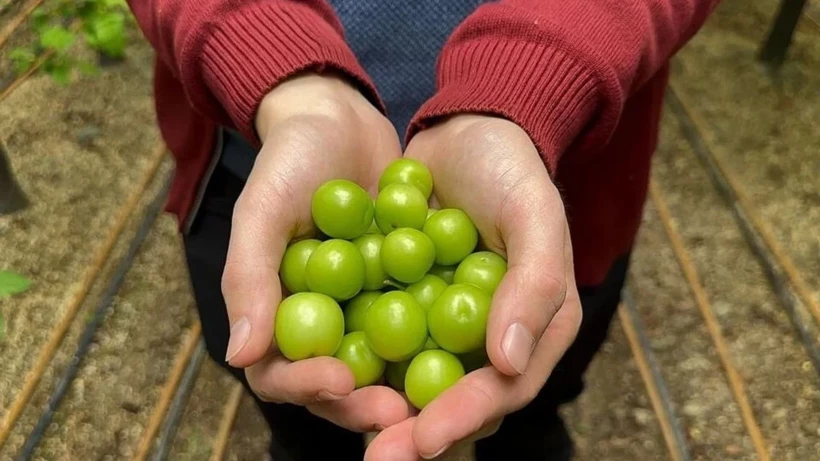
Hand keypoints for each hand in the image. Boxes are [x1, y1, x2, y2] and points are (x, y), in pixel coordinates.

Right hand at [221, 73, 409, 431]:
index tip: (338, 381)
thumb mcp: (263, 209)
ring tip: (440, 394)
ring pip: (384, 366)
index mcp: (278, 315)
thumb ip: (249, 277)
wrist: (339, 119)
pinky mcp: (404, 292)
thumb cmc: (289, 160)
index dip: (306, 386)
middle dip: (366, 403)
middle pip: (338, 385)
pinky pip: (422, 324)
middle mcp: (322, 323)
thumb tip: (240, 355)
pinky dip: (440, 338)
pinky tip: (472, 345)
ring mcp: (365, 311)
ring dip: (408, 385)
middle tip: (401, 410)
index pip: (281, 373)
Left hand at [365, 115, 582, 459]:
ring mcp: (446, 326)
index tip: (424, 437)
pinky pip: (383, 343)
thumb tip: (509, 364)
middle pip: (455, 401)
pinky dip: (359, 359)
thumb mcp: (534, 213)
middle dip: (415, 433)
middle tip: (377, 455)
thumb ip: (534, 285)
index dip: (465, 417)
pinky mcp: (408, 306)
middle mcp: (490, 339)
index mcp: (535, 328)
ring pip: (414, 382)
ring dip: (380, 407)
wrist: (464, 130)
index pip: (504, 389)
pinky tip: (324, 372)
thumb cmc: (509, 168)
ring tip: (343, 418)